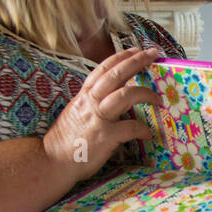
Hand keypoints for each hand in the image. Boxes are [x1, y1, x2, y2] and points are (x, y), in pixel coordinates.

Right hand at [42, 49, 159, 183]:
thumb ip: (93, 103)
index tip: (136, 50)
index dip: (121, 57)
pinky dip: (142, 130)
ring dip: (145, 93)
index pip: (103, 69)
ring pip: (125, 95)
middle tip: (153, 54)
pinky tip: (147, 134)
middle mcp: (90, 102)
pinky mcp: (105, 136)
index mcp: (84, 96)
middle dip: (137, 62)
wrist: (52, 161)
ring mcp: (98, 118)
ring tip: (158, 98)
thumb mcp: (77, 112)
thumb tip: (111, 96)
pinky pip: (130, 127)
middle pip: (116, 75)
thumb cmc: (66, 140)